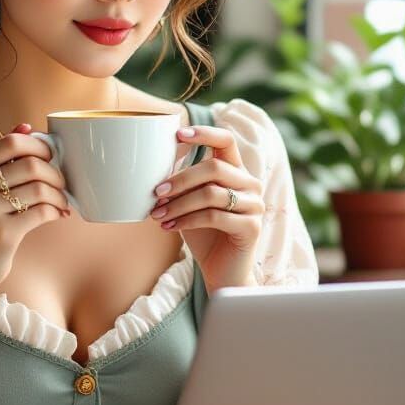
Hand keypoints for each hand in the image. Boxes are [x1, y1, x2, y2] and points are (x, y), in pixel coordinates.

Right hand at [0, 123, 70, 292]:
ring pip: (40, 189)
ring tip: (61, 201)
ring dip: (59, 195)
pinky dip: (57, 211)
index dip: (39, 146)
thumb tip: (26, 125)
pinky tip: (58, 214)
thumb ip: (2, 155)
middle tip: (62, 183)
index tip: (50, 157)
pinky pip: (42, 212)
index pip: (13, 142)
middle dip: (55, 173)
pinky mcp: (2, 233)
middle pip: (32, 165)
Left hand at [149, 125, 263, 291]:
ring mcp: (254, 205)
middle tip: (156, 193)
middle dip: (180, 179)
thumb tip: (150, 163)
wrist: (221, 271)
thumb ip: (182, 182)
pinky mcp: (251, 227)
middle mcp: (250, 184)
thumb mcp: (189, 202)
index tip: (178, 133)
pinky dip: (187, 220)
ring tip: (158, 214)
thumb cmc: (203, 233)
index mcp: (236, 171)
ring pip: (212, 194)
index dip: (204, 133)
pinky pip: (215, 217)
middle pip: (215, 167)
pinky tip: (169, 227)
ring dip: (179, 203)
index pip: (226, 141)